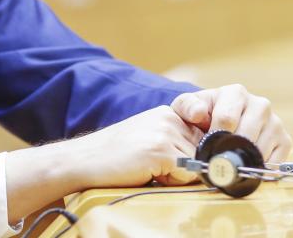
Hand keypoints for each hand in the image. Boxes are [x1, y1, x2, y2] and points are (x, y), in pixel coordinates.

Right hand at [74, 105, 205, 186]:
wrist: (85, 159)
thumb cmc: (115, 154)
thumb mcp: (149, 136)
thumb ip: (175, 140)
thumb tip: (207, 161)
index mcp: (169, 113)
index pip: (203, 138)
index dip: (189, 155)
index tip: (166, 158)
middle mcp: (170, 118)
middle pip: (202, 152)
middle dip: (184, 166)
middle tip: (152, 164)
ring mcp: (166, 132)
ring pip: (197, 164)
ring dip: (177, 174)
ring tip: (148, 167)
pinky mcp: (161, 149)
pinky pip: (187, 174)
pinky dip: (170, 180)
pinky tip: (146, 171)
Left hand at [171, 84, 292, 162]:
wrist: (218, 121)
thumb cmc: (201, 115)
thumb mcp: (186, 107)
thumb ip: (187, 106)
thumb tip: (199, 113)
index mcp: (236, 93)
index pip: (227, 119)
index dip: (215, 137)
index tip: (207, 147)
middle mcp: (260, 104)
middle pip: (246, 135)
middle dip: (229, 152)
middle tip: (217, 163)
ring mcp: (275, 123)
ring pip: (261, 150)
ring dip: (244, 162)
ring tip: (230, 165)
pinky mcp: (284, 140)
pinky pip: (276, 161)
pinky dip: (261, 169)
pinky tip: (246, 168)